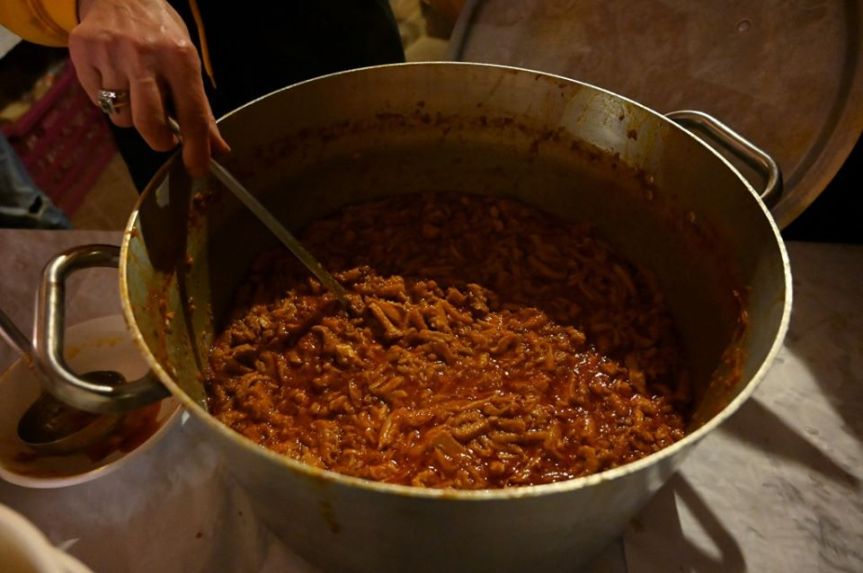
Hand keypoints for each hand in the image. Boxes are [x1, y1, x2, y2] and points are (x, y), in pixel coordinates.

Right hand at [70, 0, 229, 176]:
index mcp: (179, 58)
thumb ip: (200, 108)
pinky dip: (109, 99)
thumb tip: (217, 149)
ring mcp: (110, 54)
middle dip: (159, 141)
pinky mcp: (83, 53)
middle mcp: (144, 55)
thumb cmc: (160, 34)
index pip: (192, 114)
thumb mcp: (187, 62)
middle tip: (165, 139)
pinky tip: (115, 78)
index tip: (197, 169)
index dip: (196, 148)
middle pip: (149, 123)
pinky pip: (98, 100)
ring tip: (137, 93)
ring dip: (132, 116)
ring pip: (122, 116)